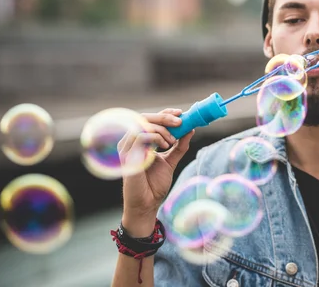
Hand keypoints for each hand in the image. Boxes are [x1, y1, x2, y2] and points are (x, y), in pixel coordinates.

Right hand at [118, 108, 194, 235]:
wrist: (148, 204)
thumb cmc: (155, 184)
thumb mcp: (171, 161)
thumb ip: (179, 146)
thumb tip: (191, 129)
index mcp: (139, 142)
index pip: (149, 119)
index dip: (165, 114)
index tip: (181, 114)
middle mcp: (130, 142)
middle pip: (144, 117)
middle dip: (165, 117)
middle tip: (181, 122)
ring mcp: (127, 148)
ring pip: (142, 124)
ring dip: (161, 129)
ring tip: (171, 142)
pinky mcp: (127, 156)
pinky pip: (140, 136)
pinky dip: (155, 137)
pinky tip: (165, 146)